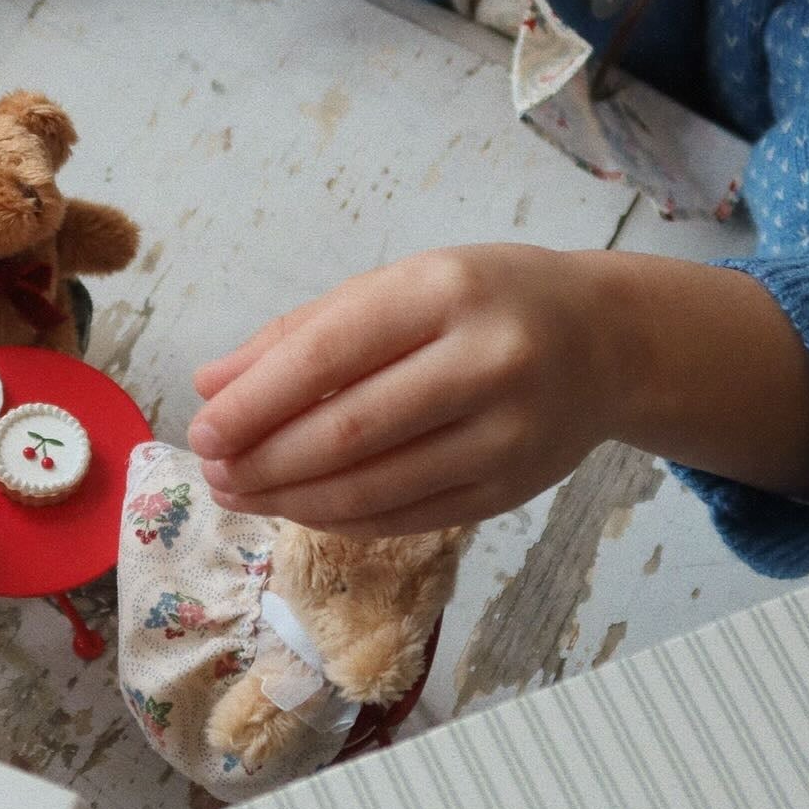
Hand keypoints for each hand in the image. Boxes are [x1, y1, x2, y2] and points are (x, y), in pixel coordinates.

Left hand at [188, 245, 621, 536]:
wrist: (607, 341)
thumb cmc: (480, 302)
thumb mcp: (395, 288)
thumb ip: (298, 334)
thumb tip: (210, 386)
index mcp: (443, 292)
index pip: (328, 356)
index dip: (254, 403)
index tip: (201, 430)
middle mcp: (485, 362)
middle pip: (347, 432)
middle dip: (263, 461)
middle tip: (212, 472)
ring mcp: (506, 435)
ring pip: (374, 487)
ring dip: (290, 501)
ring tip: (238, 494)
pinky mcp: (513, 491)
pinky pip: (407, 518)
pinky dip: (340, 520)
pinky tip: (298, 508)